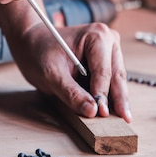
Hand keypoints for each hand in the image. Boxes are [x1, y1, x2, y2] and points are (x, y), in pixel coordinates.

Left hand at [11, 22, 131, 122]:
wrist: (32, 43)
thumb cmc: (39, 51)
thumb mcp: (51, 74)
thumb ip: (71, 93)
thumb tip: (92, 110)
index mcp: (97, 36)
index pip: (104, 71)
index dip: (103, 94)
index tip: (102, 113)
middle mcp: (108, 40)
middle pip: (116, 76)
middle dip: (118, 99)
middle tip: (123, 120)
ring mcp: (109, 50)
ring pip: (117, 80)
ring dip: (116, 99)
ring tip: (120, 119)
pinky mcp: (106, 60)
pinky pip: (111, 81)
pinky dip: (110, 95)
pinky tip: (111, 111)